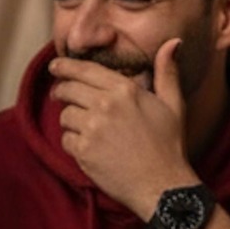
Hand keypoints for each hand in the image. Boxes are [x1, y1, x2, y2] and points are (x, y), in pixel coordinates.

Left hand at [49, 41, 195, 218]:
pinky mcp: (84, 151)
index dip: (65, 66)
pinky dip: (73, 143)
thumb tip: (173, 42)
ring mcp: (93, 128)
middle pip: (68, 89)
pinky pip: (66, 139)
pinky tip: (89, 148)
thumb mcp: (174, 104)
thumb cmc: (169, 146)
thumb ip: (167, 72)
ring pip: (65, 115)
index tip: (55, 67)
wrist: (163, 186)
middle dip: (61, 91)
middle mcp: (106, 105)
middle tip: (59, 95)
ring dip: (71, 120)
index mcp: (126, 90)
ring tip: (85, 128)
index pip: (85, 70)